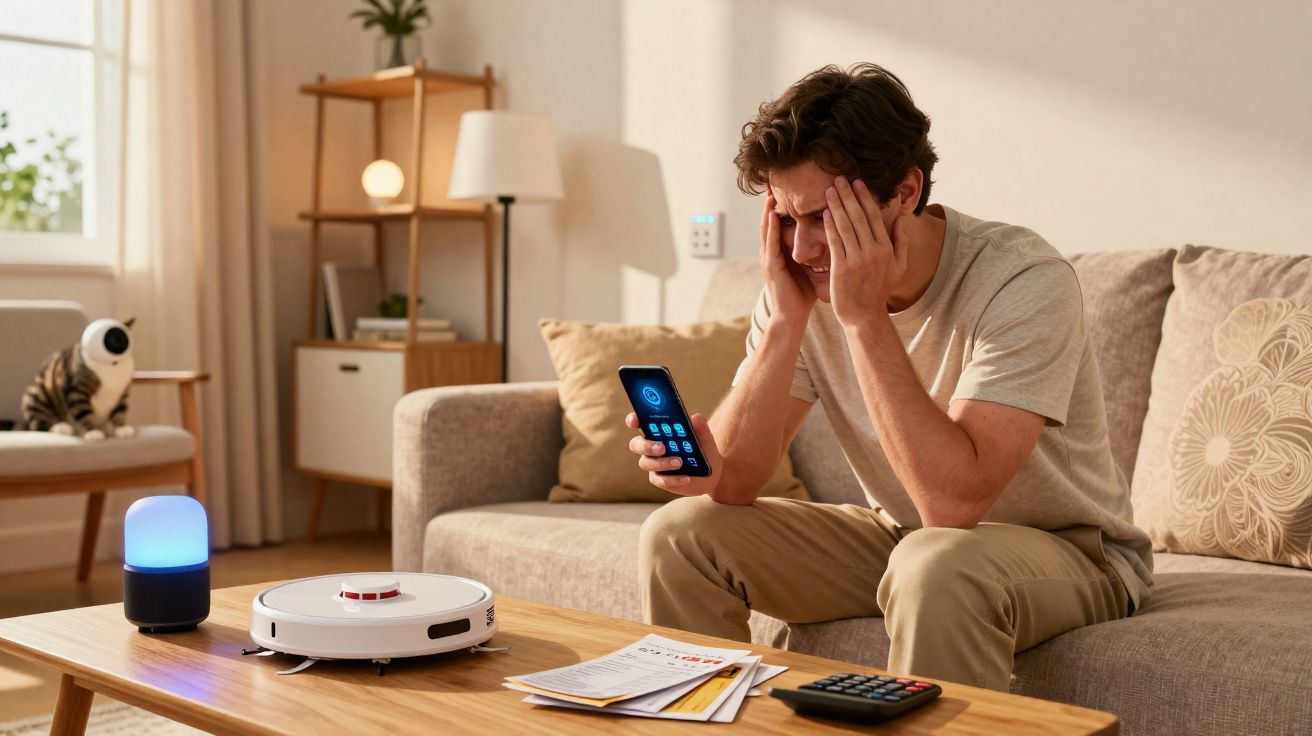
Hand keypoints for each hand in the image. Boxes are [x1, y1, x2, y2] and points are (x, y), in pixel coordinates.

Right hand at [626, 412, 722, 496]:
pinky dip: (673, 479)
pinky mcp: (659, 479)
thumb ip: (701, 428)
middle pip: (636, 445)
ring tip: (679, 462)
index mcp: (658, 431)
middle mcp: (651, 447)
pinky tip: (686, 478)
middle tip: (662, 447)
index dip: (633, 421)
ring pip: (646, 463)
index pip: (639, 423)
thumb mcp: (705, 439)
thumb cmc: (703, 451)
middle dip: (646, 445)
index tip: (634, 420)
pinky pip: (660, 480)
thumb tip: (696, 417)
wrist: (711, 475)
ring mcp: (654, 464)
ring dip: (662, 462)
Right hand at [760, 192, 816, 324]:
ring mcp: (768, 258)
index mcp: (781, 250)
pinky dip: (770, 227)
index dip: (781, 205)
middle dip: (769, 202)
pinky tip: (772, 214)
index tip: (786, 186)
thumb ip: (813, 250)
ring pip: (766, 228)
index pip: (780, 222)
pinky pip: (770, 242)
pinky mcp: (770, 266)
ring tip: (769, 191)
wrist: (792, 315)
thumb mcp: (809, 266)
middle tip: (771, 181)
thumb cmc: (802, 293)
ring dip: (767, 210)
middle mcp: (771, 251)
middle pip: (769, 221)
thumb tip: (830, 234)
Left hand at [823, 176, 911, 326]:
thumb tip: (902, 218)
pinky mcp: (842, 268)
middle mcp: (873, 251)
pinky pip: (835, 241)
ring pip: (846, 226)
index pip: (874, 216)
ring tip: (830, 190)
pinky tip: (825, 213)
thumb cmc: (879, 291)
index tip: (857, 183)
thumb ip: (902, 241)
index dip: (864, 197)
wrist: (864, 316)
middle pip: (859, 216)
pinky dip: (830, 226)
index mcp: (886, 248)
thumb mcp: (899, 267)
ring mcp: (857, 259)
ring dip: (837, 205)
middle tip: (839, 179)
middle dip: (848, 195)